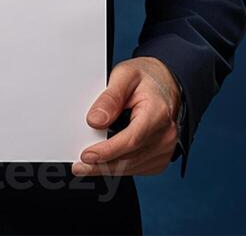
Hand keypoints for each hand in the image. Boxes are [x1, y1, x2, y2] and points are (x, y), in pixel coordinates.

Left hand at [73, 57, 180, 176]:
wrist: (166, 84)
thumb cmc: (147, 79)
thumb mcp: (125, 75)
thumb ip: (110, 97)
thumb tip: (95, 120)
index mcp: (158, 113)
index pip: (131, 139)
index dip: (107, 151)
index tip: (87, 156)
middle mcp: (165, 135)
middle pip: (130, 158)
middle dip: (101, 164)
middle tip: (79, 166)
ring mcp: (165, 149)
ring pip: (132, 167)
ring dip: (108, 168)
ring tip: (86, 166)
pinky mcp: (161, 158)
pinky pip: (137, 168)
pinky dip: (120, 167)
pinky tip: (105, 161)